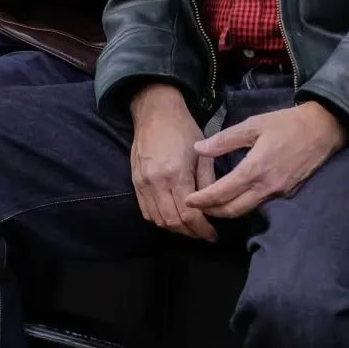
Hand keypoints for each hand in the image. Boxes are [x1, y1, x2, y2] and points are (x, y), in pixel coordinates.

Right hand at [129, 83, 217, 242]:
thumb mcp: (202, 154)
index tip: (213, 235)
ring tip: (190, 229)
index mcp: (176, 174)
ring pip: (158, 219)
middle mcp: (156, 182)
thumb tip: (212, 206)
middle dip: (190, 233)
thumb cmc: (183, 128)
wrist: (155, 112)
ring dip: (175, 229)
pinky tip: (172, 219)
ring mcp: (143, 183)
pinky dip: (159, 220)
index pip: (189, 214)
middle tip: (203, 235)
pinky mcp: (135, 182)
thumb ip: (207, 181)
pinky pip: (146, 211)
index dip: (202, 230)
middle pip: (172, 222)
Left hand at [187, 101, 348, 219]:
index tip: (187, 201)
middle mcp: (267, 187)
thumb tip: (199, 149)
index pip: (221, 193)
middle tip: (197, 207)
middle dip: (212, 211)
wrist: (324, 129)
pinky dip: (245, 205)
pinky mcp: (288, 194)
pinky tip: (237, 197)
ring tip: (212, 205)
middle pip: (233, 210)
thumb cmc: (287, 124)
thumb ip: (224, 140)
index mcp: (255, 169)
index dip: (202, 200)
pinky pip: (262, 205)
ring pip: (247, 210)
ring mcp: (279, 193)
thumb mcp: (253, 125)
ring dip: (228, 211)